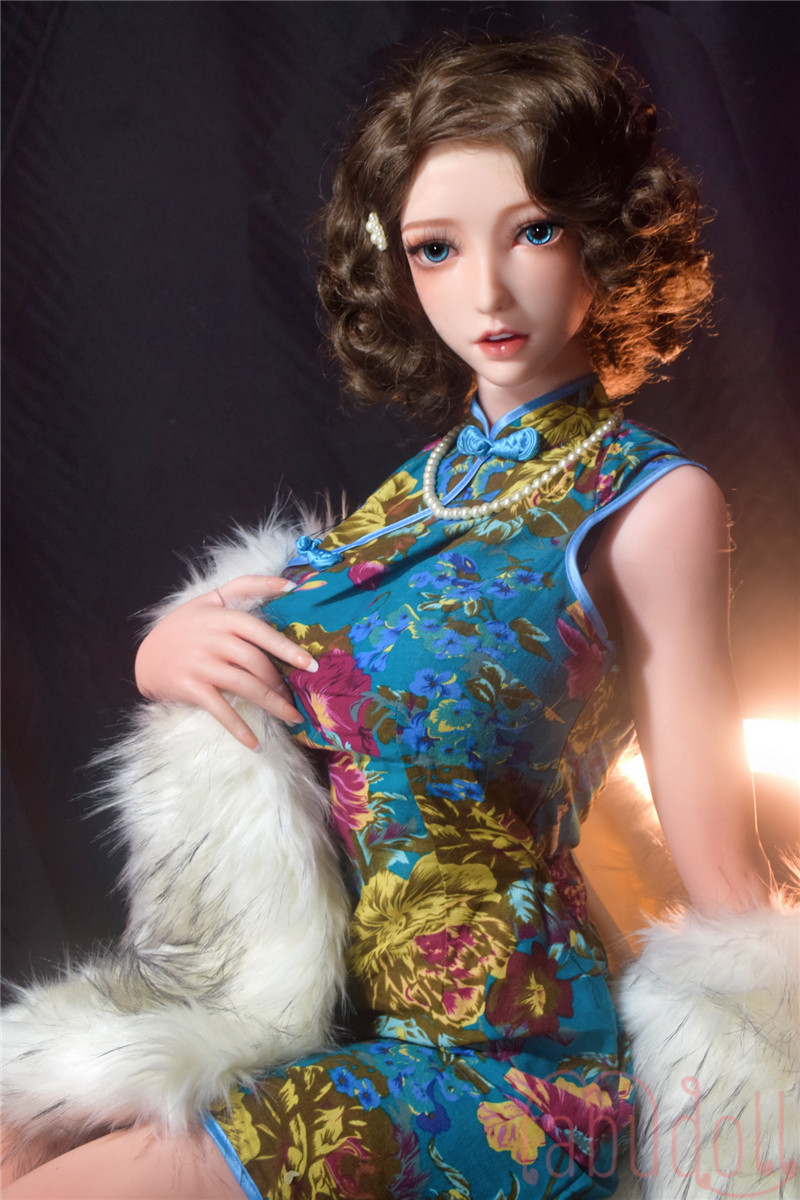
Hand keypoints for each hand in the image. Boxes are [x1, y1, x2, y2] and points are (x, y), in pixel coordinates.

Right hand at [134, 576, 316, 750]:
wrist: (144, 657)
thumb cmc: (184, 626)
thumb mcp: (209, 599)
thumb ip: (246, 587)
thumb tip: (289, 584)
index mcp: (221, 616)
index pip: (260, 631)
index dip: (286, 647)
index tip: (310, 664)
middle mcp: (212, 639)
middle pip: (256, 662)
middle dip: (281, 683)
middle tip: (298, 697)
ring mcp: (201, 664)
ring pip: (245, 686)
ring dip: (272, 705)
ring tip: (291, 716)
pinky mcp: (191, 688)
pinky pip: (221, 710)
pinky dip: (240, 728)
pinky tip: (256, 744)